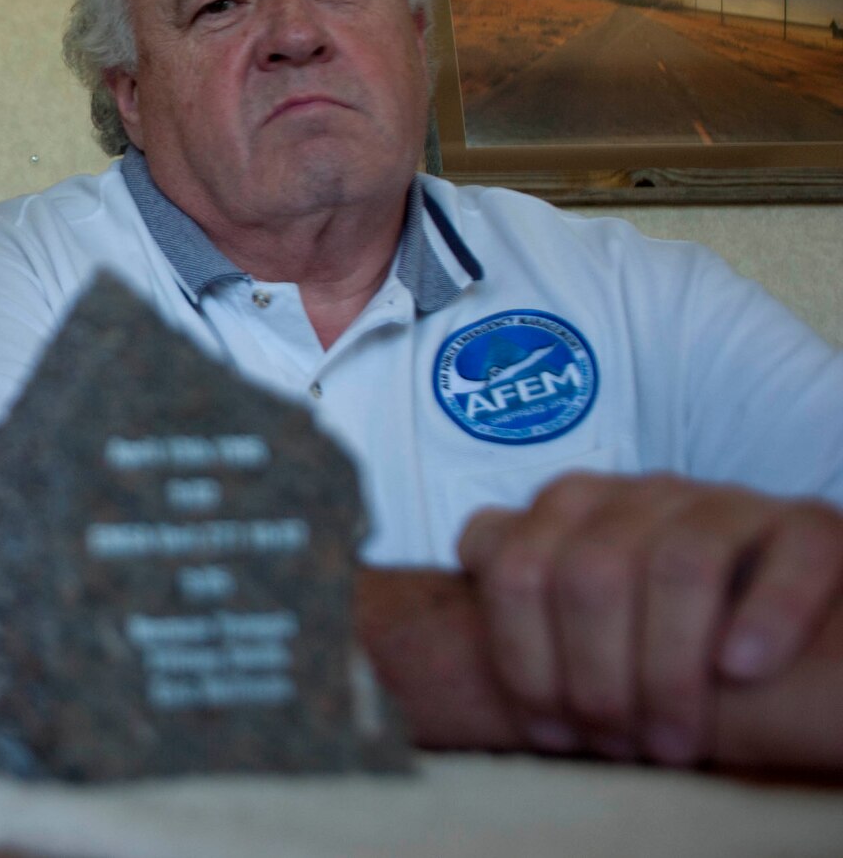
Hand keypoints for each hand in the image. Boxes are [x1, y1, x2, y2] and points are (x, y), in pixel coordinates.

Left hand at [456, 473, 842, 765]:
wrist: (777, 612)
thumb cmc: (658, 631)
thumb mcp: (578, 614)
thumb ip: (519, 601)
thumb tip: (433, 626)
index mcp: (567, 508)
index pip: (509, 565)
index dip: (521, 658)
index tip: (550, 730)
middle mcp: (638, 494)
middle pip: (588, 573)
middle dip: (597, 678)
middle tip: (617, 746)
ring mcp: (723, 502)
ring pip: (679, 564)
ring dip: (670, 667)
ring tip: (674, 741)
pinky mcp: (807, 524)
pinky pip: (788, 555)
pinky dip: (765, 614)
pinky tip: (740, 670)